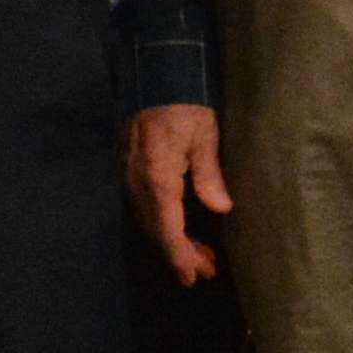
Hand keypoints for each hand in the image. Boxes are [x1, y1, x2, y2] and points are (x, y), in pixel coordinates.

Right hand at [124, 105, 232, 285]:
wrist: (155, 74)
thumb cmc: (186, 104)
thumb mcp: (204, 135)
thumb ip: (209, 174)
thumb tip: (221, 209)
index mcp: (158, 179)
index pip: (168, 230)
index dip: (180, 257)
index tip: (192, 278)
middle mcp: (138, 184)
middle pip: (157, 232)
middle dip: (181, 255)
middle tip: (206, 272)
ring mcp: (130, 178)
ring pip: (150, 222)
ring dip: (173, 241)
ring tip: (200, 255)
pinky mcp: (131, 171)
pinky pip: (145, 208)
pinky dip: (164, 224)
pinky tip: (180, 228)